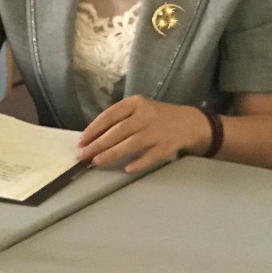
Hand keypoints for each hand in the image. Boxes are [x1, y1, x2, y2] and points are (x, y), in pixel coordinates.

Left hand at [78, 95, 210, 171]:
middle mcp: (146, 114)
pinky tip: (127, 169)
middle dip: (99, 144)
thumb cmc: (155, 117)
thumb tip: (91, 138)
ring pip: (132, 143)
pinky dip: (139, 162)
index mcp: (135, 103)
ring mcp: (159, 130)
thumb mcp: (136, 111)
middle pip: (119, 130)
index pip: (109, 116)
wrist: (189, 122)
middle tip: (84, 154)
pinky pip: (152, 156)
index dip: (94, 129)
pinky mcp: (169, 145)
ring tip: (97, 161)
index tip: (81, 141)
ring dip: (113, 153)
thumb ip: (117, 121)